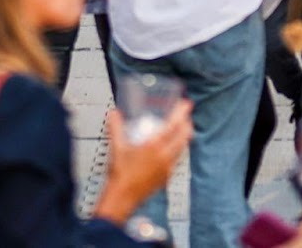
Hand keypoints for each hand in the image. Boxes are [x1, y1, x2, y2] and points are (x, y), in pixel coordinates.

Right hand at [93, 102, 191, 224]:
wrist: (123, 196)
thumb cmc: (121, 174)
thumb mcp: (117, 147)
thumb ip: (116, 127)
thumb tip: (114, 114)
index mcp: (154, 147)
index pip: (173, 126)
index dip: (181, 114)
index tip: (186, 105)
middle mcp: (164, 157)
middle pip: (183, 137)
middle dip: (187, 124)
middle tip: (186, 115)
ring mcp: (167, 168)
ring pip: (182, 148)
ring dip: (183, 137)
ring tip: (181, 129)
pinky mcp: (166, 176)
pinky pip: (176, 159)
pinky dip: (177, 149)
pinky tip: (171, 149)